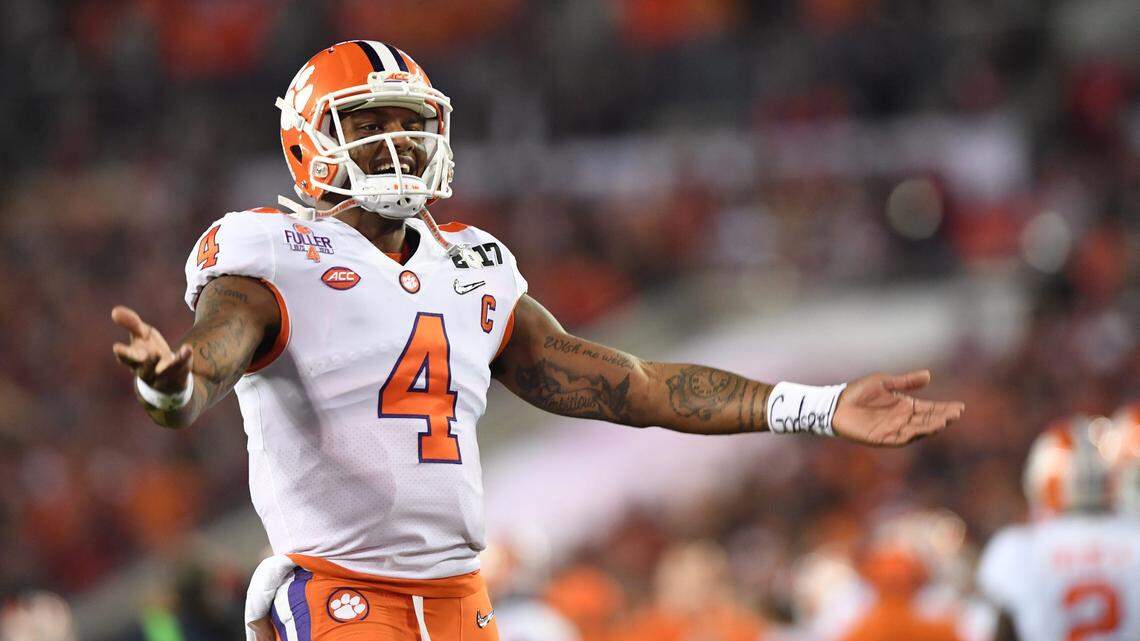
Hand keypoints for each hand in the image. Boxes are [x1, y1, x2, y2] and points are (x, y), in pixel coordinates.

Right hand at [111, 305, 191, 393]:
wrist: (169, 375)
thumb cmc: (149, 350)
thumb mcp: (141, 335)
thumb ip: (131, 323)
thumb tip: (115, 311)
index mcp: (134, 359)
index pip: (125, 357)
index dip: (122, 353)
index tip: (117, 347)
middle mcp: (145, 370)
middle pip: (142, 369)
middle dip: (143, 362)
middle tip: (143, 355)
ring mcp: (162, 376)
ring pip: (162, 372)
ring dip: (161, 363)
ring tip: (158, 353)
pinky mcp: (178, 376)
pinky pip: (181, 368)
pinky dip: (183, 357)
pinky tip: (187, 348)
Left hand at [832, 370, 962, 446]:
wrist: (836, 404)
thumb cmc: (858, 392)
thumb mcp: (885, 382)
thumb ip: (905, 381)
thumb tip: (928, 375)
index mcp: (904, 406)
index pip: (930, 408)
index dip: (944, 408)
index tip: (960, 407)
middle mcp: (902, 419)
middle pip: (927, 419)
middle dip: (942, 417)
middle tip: (957, 414)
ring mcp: (893, 429)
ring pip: (917, 430)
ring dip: (931, 426)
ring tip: (944, 421)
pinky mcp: (881, 438)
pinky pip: (900, 438)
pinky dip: (913, 435)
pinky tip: (924, 430)